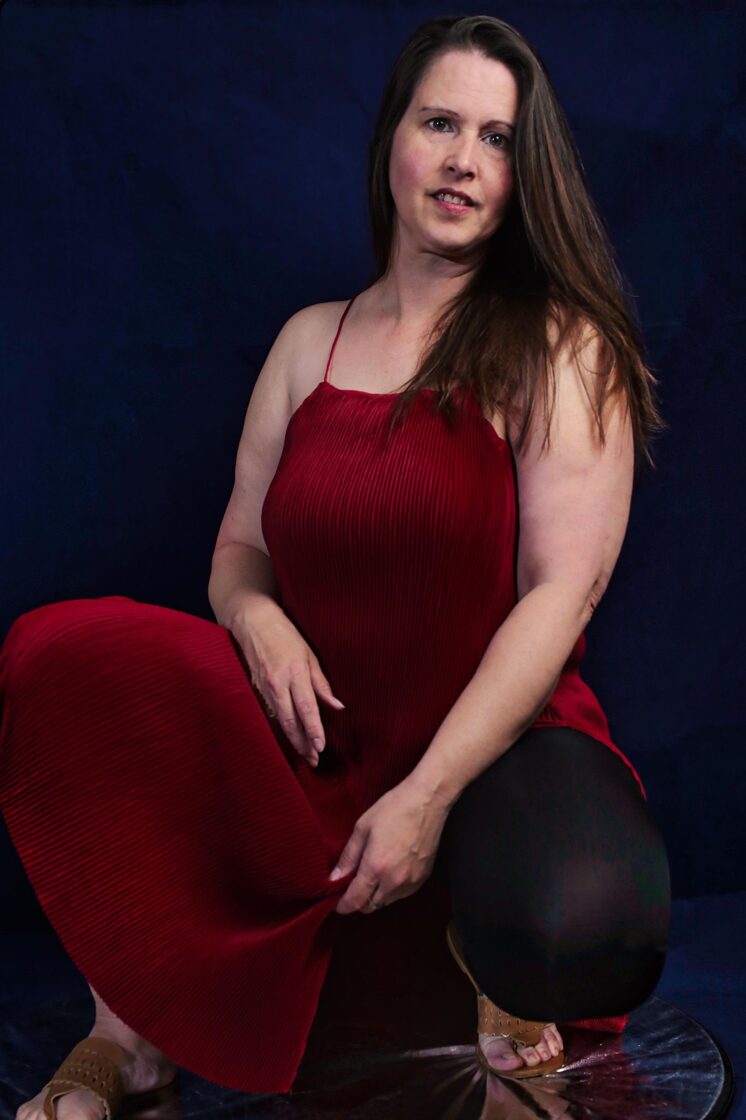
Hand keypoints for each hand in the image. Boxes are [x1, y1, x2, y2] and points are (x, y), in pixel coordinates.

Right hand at [230, 596, 344, 766]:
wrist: (252, 621)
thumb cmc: (285, 634)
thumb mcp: (309, 654)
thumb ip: (321, 683)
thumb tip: (337, 706)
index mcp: (294, 673)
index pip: (306, 708)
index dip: (314, 729)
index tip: (321, 747)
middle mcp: (277, 684)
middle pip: (291, 721)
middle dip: (303, 743)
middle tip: (314, 760)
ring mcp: (264, 688)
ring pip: (280, 720)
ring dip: (293, 739)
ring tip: (305, 753)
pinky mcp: (255, 688)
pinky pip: (271, 712)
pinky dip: (281, 726)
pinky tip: (290, 736)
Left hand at [329, 778, 450, 913]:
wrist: (427, 800)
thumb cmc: (393, 809)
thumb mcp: (363, 827)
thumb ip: (348, 857)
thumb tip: (334, 879)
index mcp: (376, 868)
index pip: (356, 901)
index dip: (344, 906)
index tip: (338, 904)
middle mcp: (394, 881)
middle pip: (371, 907)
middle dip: (359, 901)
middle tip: (354, 884)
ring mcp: (411, 881)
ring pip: (387, 902)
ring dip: (376, 896)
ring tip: (372, 876)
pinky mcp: (423, 878)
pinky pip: (403, 894)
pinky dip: (392, 890)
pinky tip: (390, 873)